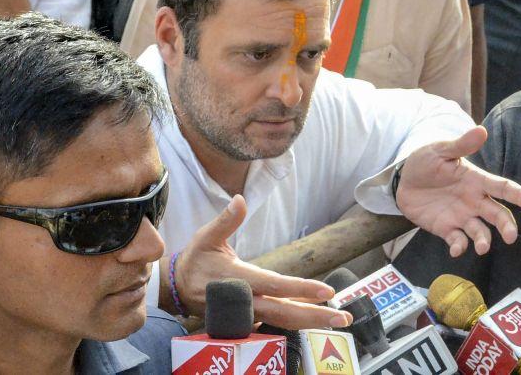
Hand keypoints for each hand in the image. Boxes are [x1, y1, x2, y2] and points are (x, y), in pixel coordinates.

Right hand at [168, 195, 351, 329]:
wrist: (178, 289)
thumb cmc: (196, 259)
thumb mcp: (207, 236)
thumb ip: (226, 220)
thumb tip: (240, 199)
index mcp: (237, 278)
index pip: (273, 285)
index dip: (299, 289)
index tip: (325, 291)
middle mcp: (245, 301)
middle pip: (284, 312)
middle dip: (314, 315)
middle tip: (342, 316)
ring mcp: (247, 314)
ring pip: (283, 320)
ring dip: (311, 320)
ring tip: (339, 318)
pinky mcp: (249, 318)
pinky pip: (277, 321)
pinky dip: (298, 320)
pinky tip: (317, 316)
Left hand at [397, 126, 520, 256]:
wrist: (403, 179)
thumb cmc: (425, 162)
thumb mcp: (439, 151)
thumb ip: (460, 145)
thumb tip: (481, 130)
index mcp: (475, 181)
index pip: (502, 188)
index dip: (519, 195)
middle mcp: (473, 200)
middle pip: (497, 215)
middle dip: (506, 226)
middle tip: (510, 236)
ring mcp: (460, 216)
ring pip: (480, 231)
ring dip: (483, 241)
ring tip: (482, 248)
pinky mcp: (446, 228)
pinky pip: (457, 240)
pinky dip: (459, 247)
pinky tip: (456, 250)